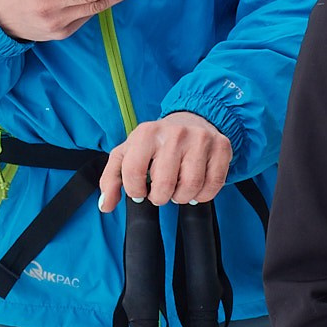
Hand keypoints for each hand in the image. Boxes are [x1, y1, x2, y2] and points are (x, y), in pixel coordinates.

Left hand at [98, 111, 231, 210]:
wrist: (190, 120)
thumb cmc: (155, 143)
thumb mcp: (127, 154)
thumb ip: (111, 180)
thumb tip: (105, 206)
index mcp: (146, 133)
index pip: (134, 173)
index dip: (135, 191)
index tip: (140, 191)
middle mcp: (174, 133)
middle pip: (164, 185)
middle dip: (160, 197)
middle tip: (161, 191)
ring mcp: (200, 138)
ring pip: (190, 187)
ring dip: (182, 197)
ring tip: (178, 189)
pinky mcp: (221, 146)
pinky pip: (213, 185)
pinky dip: (203, 195)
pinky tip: (196, 188)